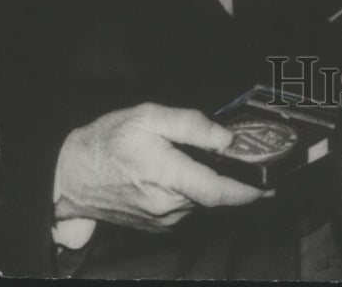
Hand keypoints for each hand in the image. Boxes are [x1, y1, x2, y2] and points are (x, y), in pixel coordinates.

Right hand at [55, 103, 265, 231]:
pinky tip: (178, 171)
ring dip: (206, 181)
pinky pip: (185, 206)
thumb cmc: (109, 140)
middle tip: (233, 154)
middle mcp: (167, 204)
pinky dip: (191, 190)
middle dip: (228, 177)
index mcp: (167, 175)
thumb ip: (191, 125)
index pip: (217, 191)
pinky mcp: (156, 225)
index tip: (269, 184)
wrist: (73, 174)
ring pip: (200, 199)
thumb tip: (225, 138)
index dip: (247, 190)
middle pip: (213, 194)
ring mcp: (161, 219)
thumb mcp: (149, 116)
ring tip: (191, 156)